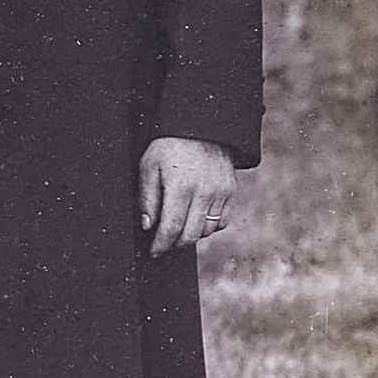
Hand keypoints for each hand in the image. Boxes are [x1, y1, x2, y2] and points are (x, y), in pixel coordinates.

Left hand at [138, 137, 236, 256]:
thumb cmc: (169, 145)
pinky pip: (221, 221)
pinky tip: (195, 219)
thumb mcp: (149, 166)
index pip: (171, 228)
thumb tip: (148, 226)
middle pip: (190, 235)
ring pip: (206, 231)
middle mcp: (204, 192)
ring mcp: (220, 192)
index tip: (153, 252)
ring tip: (178, 227)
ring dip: (191, 235)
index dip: (161, 245)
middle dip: (174, 244)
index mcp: (180, 186)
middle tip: (163, 243)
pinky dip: (208, 226)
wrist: (201, 126)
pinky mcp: (230, 191)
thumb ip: (147, 198)